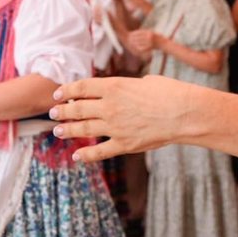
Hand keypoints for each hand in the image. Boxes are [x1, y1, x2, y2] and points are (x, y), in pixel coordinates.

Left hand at [50, 75, 196, 160]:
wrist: (184, 113)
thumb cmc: (170, 92)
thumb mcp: (146, 81)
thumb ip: (129, 87)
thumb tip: (124, 91)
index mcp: (114, 86)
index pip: (82, 87)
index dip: (67, 90)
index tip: (58, 93)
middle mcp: (110, 106)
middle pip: (78, 108)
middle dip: (63, 111)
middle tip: (53, 112)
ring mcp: (115, 126)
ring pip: (84, 129)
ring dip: (68, 130)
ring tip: (58, 131)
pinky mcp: (124, 144)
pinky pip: (100, 151)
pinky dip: (86, 154)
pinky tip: (77, 155)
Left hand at [125, 29, 159, 56]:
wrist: (163, 43)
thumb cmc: (157, 38)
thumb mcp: (151, 33)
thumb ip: (145, 32)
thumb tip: (136, 32)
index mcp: (149, 32)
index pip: (140, 32)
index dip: (134, 33)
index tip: (130, 34)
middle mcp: (149, 36)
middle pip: (139, 37)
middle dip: (133, 38)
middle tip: (128, 39)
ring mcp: (150, 42)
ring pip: (140, 42)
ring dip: (134, 43)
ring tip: (130, 43)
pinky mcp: (150, 46)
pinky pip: (143, 47)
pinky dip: (138, 47)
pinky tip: (135, 47)